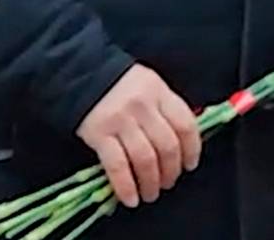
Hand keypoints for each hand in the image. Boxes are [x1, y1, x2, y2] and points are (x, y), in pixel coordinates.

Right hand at [75, 64, 201, 208]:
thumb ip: (166, 109)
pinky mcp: (99, 133)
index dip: (192, 149)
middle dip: (171, 171)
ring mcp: (120, 120)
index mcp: (160, 92)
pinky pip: (117, 165)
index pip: (185, 124)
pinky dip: (126, 186)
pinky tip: (130, 198)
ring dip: (151, 182)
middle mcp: (143, 106)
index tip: (190, 165)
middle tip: (169, 183)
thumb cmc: (121, 85)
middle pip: (167, 145)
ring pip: (145, 158)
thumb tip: (185, 142)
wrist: (81, 74)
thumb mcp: (150, 86)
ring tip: (151, 193)